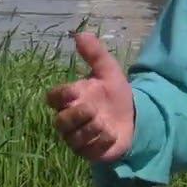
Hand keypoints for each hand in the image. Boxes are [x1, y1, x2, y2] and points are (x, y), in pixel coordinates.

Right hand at [45, 32, 135, 162]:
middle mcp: (68, 119)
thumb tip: (80, 33)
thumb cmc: (115, 93)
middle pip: (59, 121)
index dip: (64, 94)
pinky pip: (90, 149)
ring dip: (94, 127)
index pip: (53, 97)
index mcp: (70, 98)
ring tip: (106, 121)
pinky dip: (104, 139)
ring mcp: (76, 138)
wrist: (134, 117)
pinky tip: (112, 133)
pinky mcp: (88, 153)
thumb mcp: (109, 70)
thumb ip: (95, 53)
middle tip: (94, 108)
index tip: (79, 90)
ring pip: (75, 136)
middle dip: (79, 113)